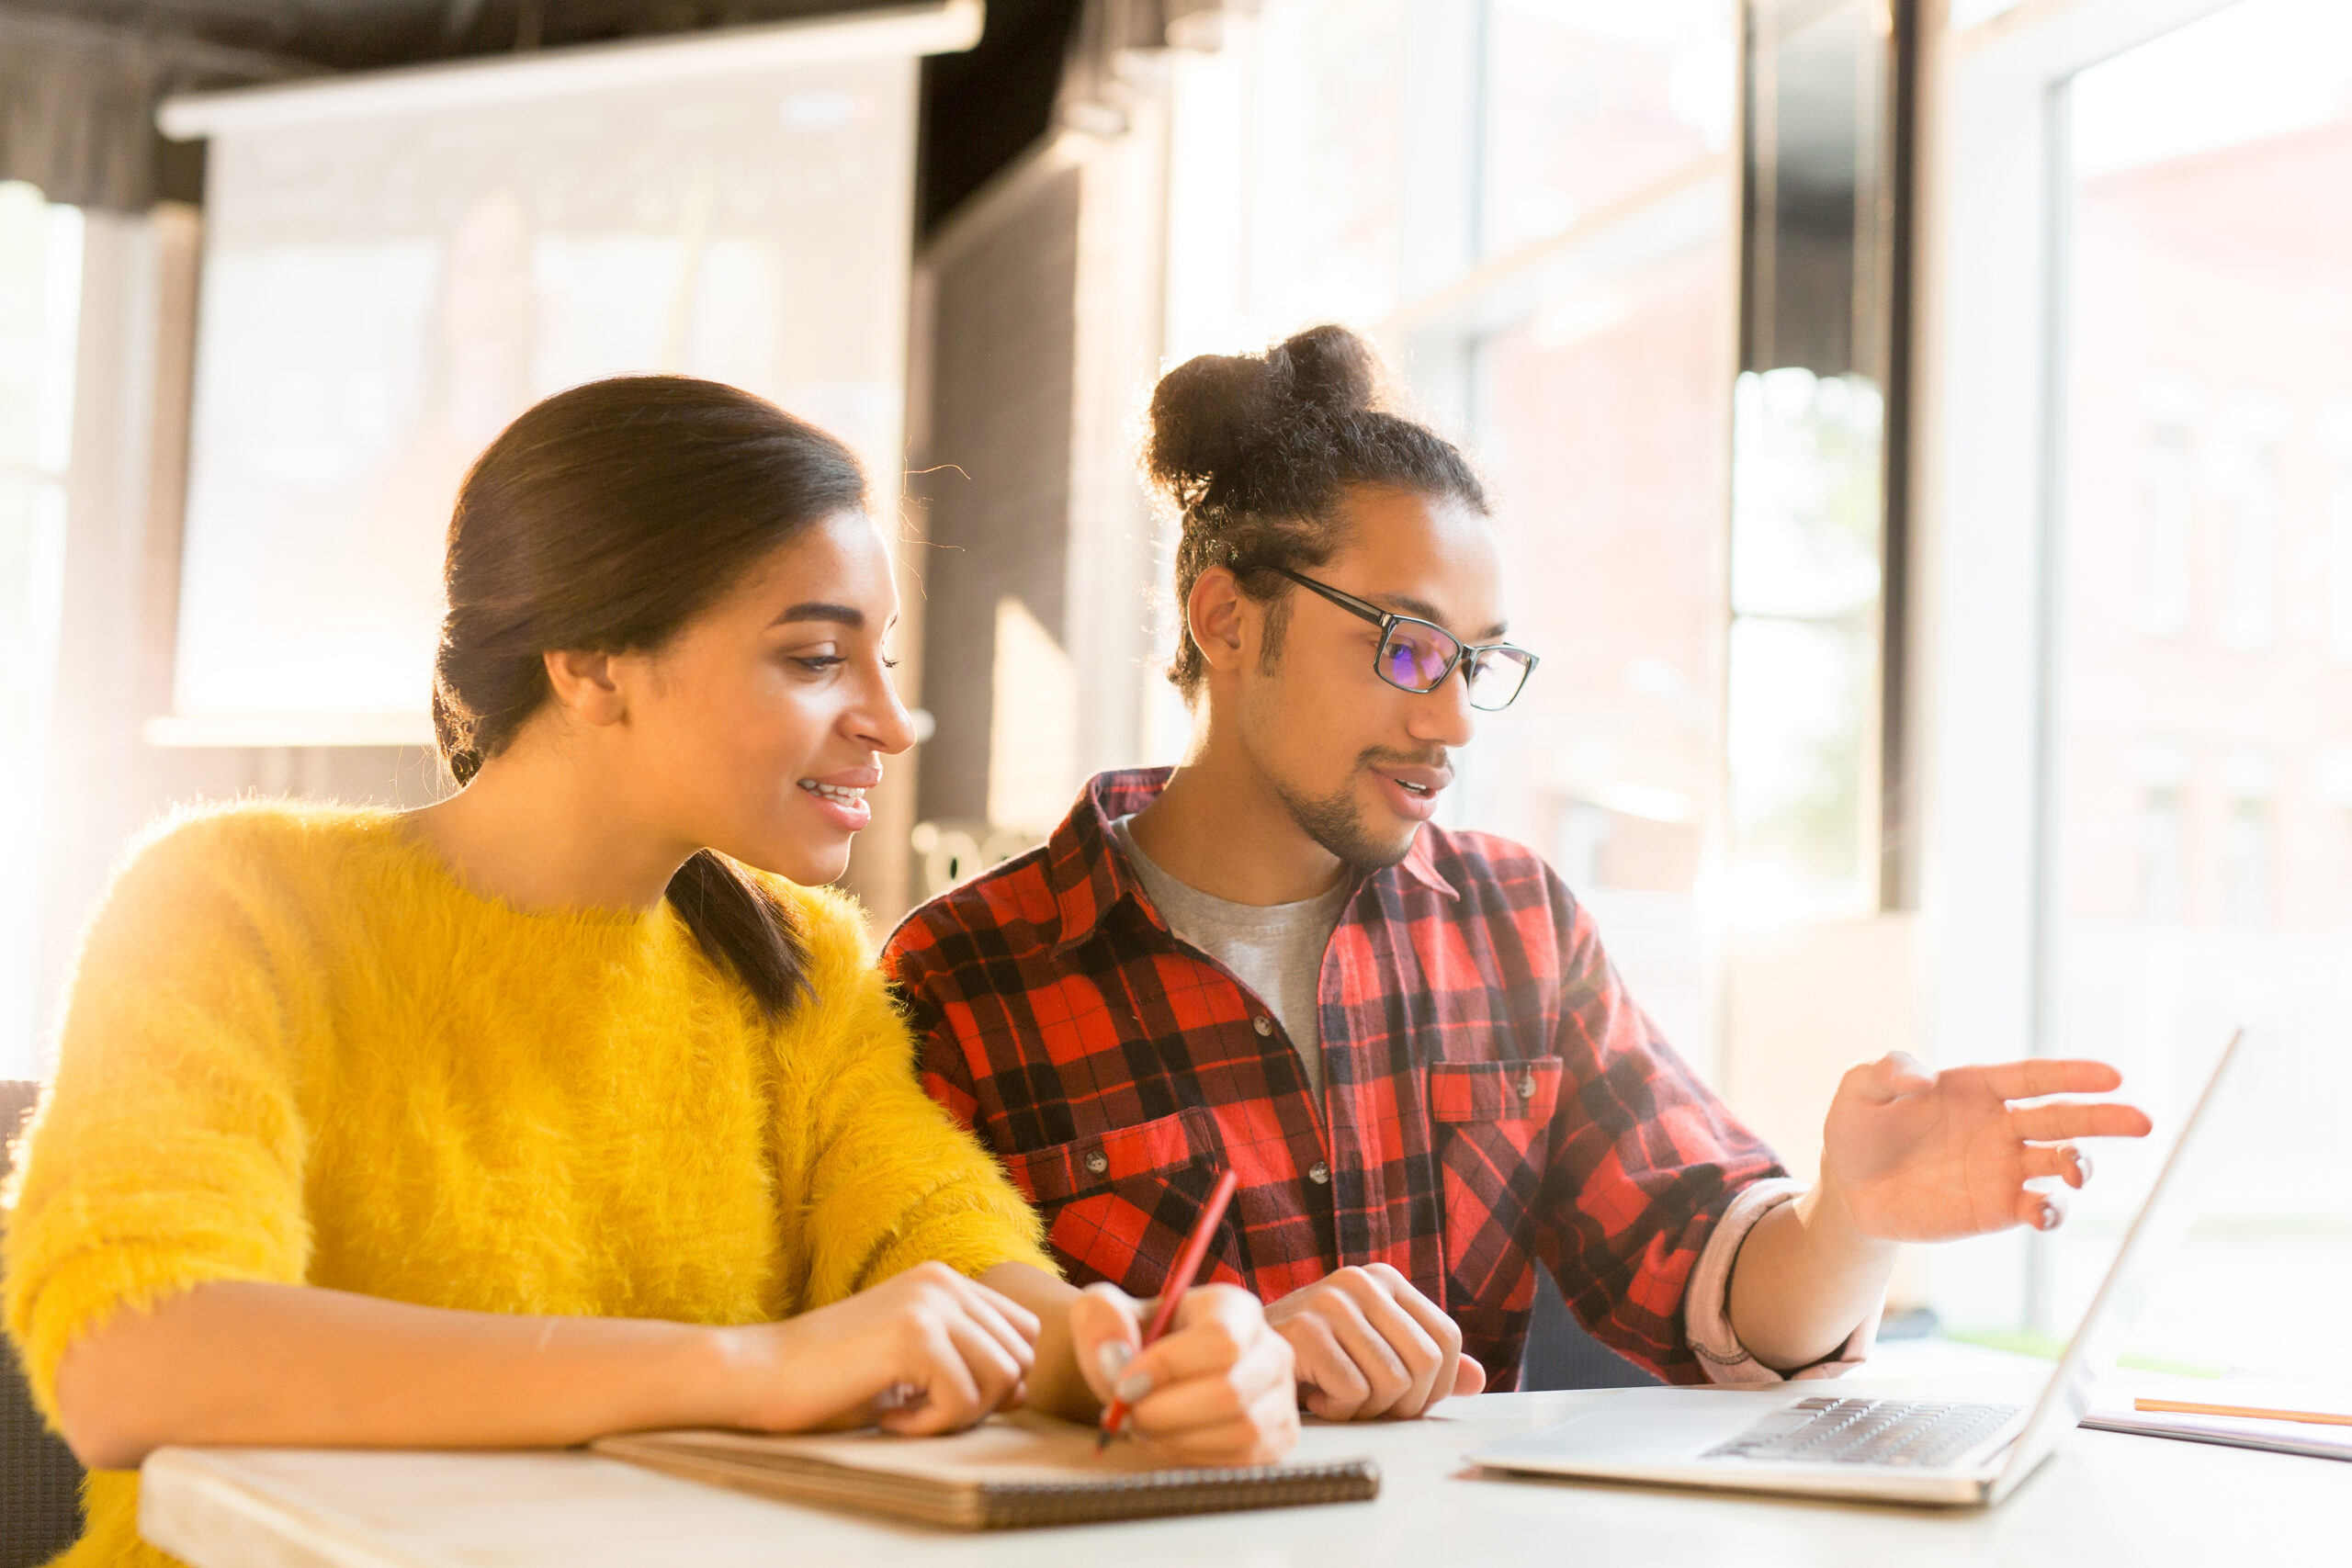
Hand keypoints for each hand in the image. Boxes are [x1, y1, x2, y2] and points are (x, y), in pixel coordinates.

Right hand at [723, 1261, 1039, 1435]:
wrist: (759, 1374)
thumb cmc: (831, 1379)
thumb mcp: (912, 1361)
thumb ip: (968, 1363)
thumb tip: (1026, 1390)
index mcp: (944, 1280)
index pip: (1023, 1331)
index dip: (999, 1378)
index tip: (947, 1398)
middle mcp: (943, 1281)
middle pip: (1021, 1357)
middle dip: (984, 1401)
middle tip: (926, 1411)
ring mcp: (930, 1304)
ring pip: (1003, 1378)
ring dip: (959, 1415)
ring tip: (906, 1413)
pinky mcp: (914, 1335)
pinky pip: (964, 1399)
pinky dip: (932, 1425)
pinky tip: (890, 1418)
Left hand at [1068, 1282, 1298, 1463]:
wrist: (1146, 1379)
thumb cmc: (1131, 1343)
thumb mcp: (1104, 1314)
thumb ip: (1100, 1317)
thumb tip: (1112, 1352)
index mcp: (1234, 1308)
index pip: (1219, 1339)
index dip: (1170, 1367)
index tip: (1123, 1387)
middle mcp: (1270, 1350)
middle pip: (1231, 1392)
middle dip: (1167, 1413)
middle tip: (1128, 1416)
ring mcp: (1280, 1397)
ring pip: (1241, 1432)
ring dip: (1178, 1439)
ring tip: (1144, 1427)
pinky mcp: (1276, 1438)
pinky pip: (1243, 1460)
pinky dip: (1195, 1458)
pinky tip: (1167, 1442)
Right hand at [1264, 1265, 1484, 1419]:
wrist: (1244, 1354)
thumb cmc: (1315, 1357)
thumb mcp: (1374, 1351)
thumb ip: (1423, 1361)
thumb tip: (1477, 1380)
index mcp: (1385, 1279)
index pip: (1447, 1338)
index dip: (1439, 1384)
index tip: (1408, 1402)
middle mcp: (1361, 1281)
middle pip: (1426, 1363)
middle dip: (1405, 1403)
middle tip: (1370, 1407)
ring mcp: (1331, 1302)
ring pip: (1393, 1382)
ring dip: (1369, 1410)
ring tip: (1339, 1397)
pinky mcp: (1305, 1330)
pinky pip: (1353, 1392)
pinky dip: (1338, 1410)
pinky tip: (1315, 1396)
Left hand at [1823, 1053, 2153, 1240]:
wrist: (1850, 1191)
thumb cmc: (1857, 1131)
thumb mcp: (1857, 1092)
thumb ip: (1885, 1074)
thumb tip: (1919, 1077)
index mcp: (1975, 1089)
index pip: (2034, 1078)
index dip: (2072, 1075)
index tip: (2111, 1076)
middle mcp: (2000, 1126)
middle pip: (2064, 1119)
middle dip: (2105, 1119)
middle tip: (2143, 1121)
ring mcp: (2002, 1169)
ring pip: (2060, 1164)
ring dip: (2080, 1166)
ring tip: (2078, 1173)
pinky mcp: (1996, 1208)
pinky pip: (2037, 1208)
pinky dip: (2050, 1210)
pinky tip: (2043, 1209)